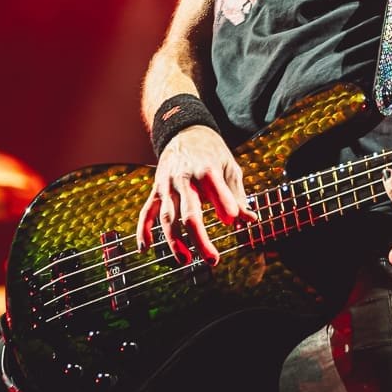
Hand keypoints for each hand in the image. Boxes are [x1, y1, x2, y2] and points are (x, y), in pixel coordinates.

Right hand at [136, 125, 256, 264]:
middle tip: (213, 259)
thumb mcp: (229, 166)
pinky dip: (144, 230)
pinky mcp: (156, 190)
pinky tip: (145, 248)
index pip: (213, 187)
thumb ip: (237, 194)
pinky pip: (147, 212)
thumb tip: (248, 219)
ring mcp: (166, 185)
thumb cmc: (212, 152)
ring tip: (186, 261)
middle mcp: (183, 179)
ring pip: (168, 217)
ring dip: (175, 241)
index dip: (223, 204)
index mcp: (205, 169)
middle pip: (189, 212)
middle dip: (200, 238)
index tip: (233, 220)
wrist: (183, 131)